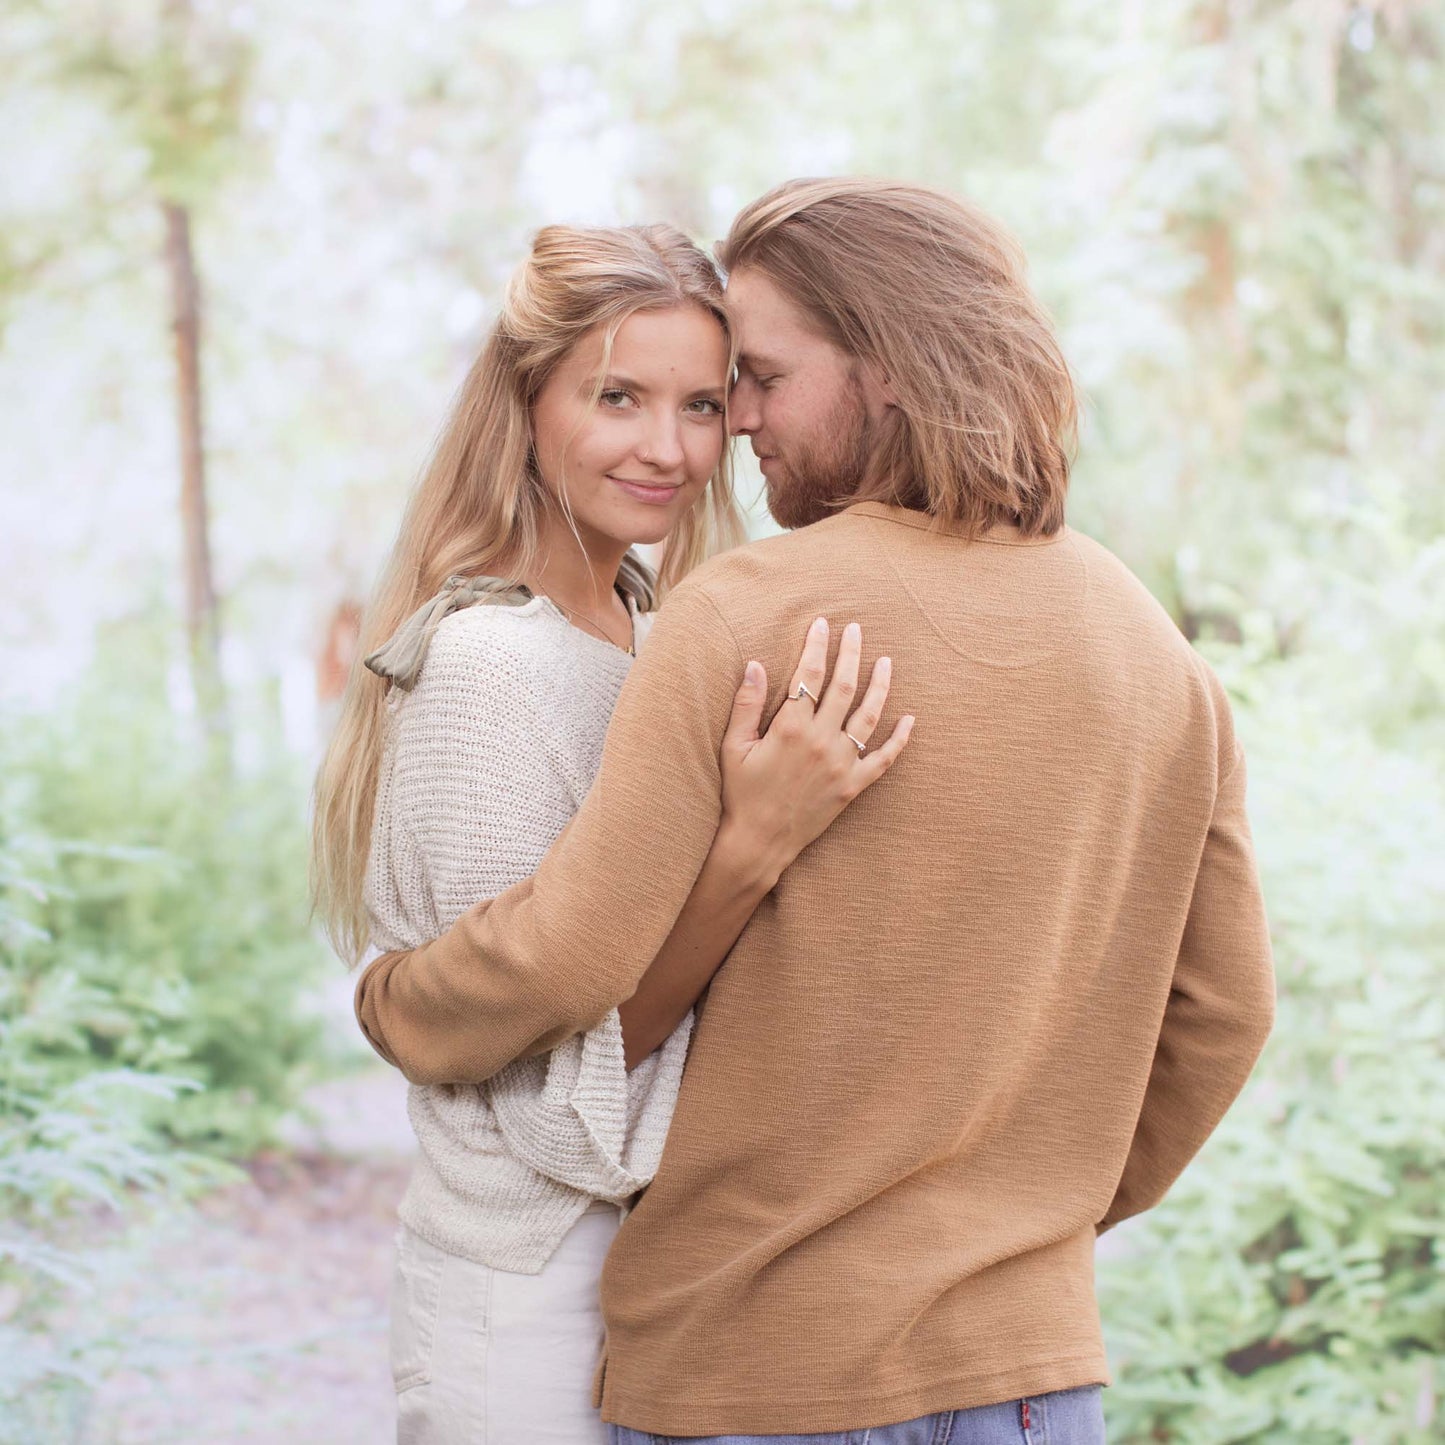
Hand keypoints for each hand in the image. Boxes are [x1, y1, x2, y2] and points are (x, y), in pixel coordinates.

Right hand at [717, 617, 914, 887]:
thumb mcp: (734, 747)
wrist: (760, 841)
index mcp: (790, 727)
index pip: (808, 674)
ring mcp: (841, 763)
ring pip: (869, 715)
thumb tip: (753, 664)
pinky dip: (900, 739)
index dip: (816, 645)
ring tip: (886, 662)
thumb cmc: (742, 793)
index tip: (822, 624)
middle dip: (851, 653)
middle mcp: (820, 741)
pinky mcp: (853, 785)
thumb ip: (745, 704)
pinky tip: (910, 720)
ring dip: (880, 685)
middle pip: (843, 686)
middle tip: (856, 629)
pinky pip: (884, 759)